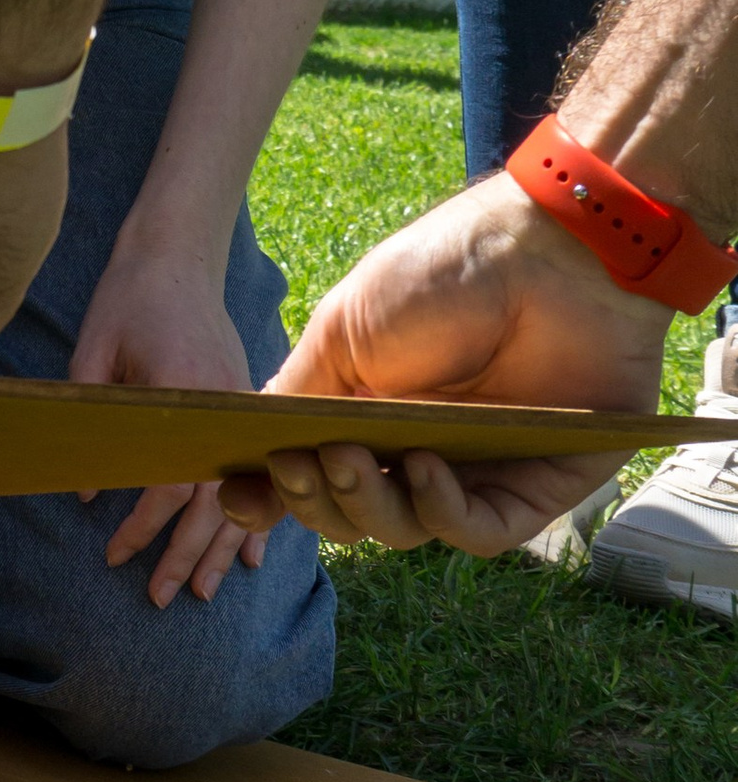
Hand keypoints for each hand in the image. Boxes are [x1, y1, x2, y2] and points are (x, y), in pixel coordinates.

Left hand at [67, 241, 269, 607]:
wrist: (177, 251)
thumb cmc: (128, 295)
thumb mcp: (93, 352)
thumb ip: (92, 425)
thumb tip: (89, 494)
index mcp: (190, 394)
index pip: (170, 483)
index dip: (142, 527)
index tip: (114, 554)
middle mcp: (229, 408)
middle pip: (213, 502)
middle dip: (187, 557)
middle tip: (161, 597)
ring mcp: (245, 408)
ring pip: (242, 494)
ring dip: (222, 548)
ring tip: (205, 592)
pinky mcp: (248, 404)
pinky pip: (257, 472)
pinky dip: (255, 514)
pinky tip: (251, 556)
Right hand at [217, 172, 667, 556]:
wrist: (545, 248)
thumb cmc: (441, 274)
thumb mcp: (344, 332)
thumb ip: (296, 396)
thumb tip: (240, 459)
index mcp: (368, 414)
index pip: (313, 477)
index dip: (273, 496)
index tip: (235, 495)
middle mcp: (418, 450)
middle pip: (352, 514)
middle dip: (314, 499)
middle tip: (296, 462)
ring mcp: (477, 472)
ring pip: (408, 530)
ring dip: (368, 506)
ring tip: (351, 460)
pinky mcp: (536, 488)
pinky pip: (479, 533)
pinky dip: (442, 512)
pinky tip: (423, 468)